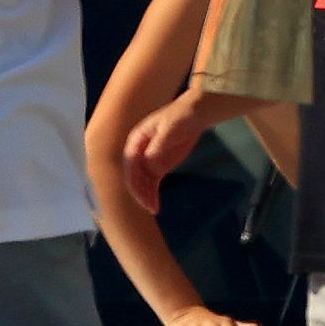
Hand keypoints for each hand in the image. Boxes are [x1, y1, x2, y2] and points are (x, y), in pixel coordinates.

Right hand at [124, 97, 209, 212]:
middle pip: (134, 175)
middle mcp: (138, 152)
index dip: (133, 179)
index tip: (140, 192)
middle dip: (139, 192)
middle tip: (148, 206)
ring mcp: (147, 161)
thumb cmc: (181, 117)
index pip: (129, 162)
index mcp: (136, 140)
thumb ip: (159, 144)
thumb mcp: (170, 128)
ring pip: (142, 182)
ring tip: (153, 209)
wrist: (195, 116)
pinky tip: (155, 206)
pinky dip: (152, 194)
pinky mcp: (158, 167)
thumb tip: (147, 162)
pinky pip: (152, 184)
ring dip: (145, 196)